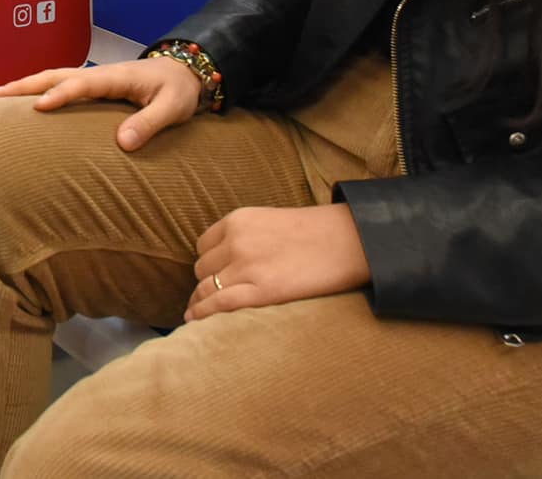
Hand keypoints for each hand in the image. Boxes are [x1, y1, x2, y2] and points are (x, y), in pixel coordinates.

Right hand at [0, 57, 206, 150]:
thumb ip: (149, 123)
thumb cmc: (179, 90)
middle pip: (56, 75)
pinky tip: (23, 102)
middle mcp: (100, 74)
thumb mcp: (173, 108)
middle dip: (24, 85)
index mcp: (117, 77)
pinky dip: (37, 89)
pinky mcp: (94, 86)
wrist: (186, 72)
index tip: (38, 108)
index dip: (61, 95)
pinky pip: (60, 85)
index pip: (82, 84)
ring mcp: (95, 78)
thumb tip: (121, 143)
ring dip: (25, 86)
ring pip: (53, 78)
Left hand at [186, 205, 370, 320]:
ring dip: (202, 299)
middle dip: (208, 281)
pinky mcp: (262, 291)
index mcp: (238, 220)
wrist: (348, 240)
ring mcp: (247, 266)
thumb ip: (246, 235)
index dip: (209, 262)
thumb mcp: (271, 220)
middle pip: (203, 268)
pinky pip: (219, 304)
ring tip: (198, 312)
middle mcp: (236, 241)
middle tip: (216, 295)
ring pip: (207, 286)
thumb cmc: (315, 232)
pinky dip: (202, 313)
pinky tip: (193, 321)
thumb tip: (230, 257)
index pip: (204, 245)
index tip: (214, 274)